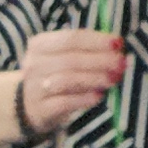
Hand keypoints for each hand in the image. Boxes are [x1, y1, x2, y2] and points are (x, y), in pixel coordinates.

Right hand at [13, 29, 129, 135]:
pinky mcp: (39, 110)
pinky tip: (99, 96)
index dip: (97, 40)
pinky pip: (64, 103)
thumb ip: (86, 50)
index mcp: (40, 45)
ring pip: (67, 80)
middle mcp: (34, 64)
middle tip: (121, 63)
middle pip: (71, 59)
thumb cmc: (53, 76)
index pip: (71, 38)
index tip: (118, 43)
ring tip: (113, 80)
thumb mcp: (62, 57)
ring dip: (94, 78)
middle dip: (100, 60)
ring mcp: (34, 88)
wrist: (26, 106)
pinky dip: (84, 99)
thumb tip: (117, 48)